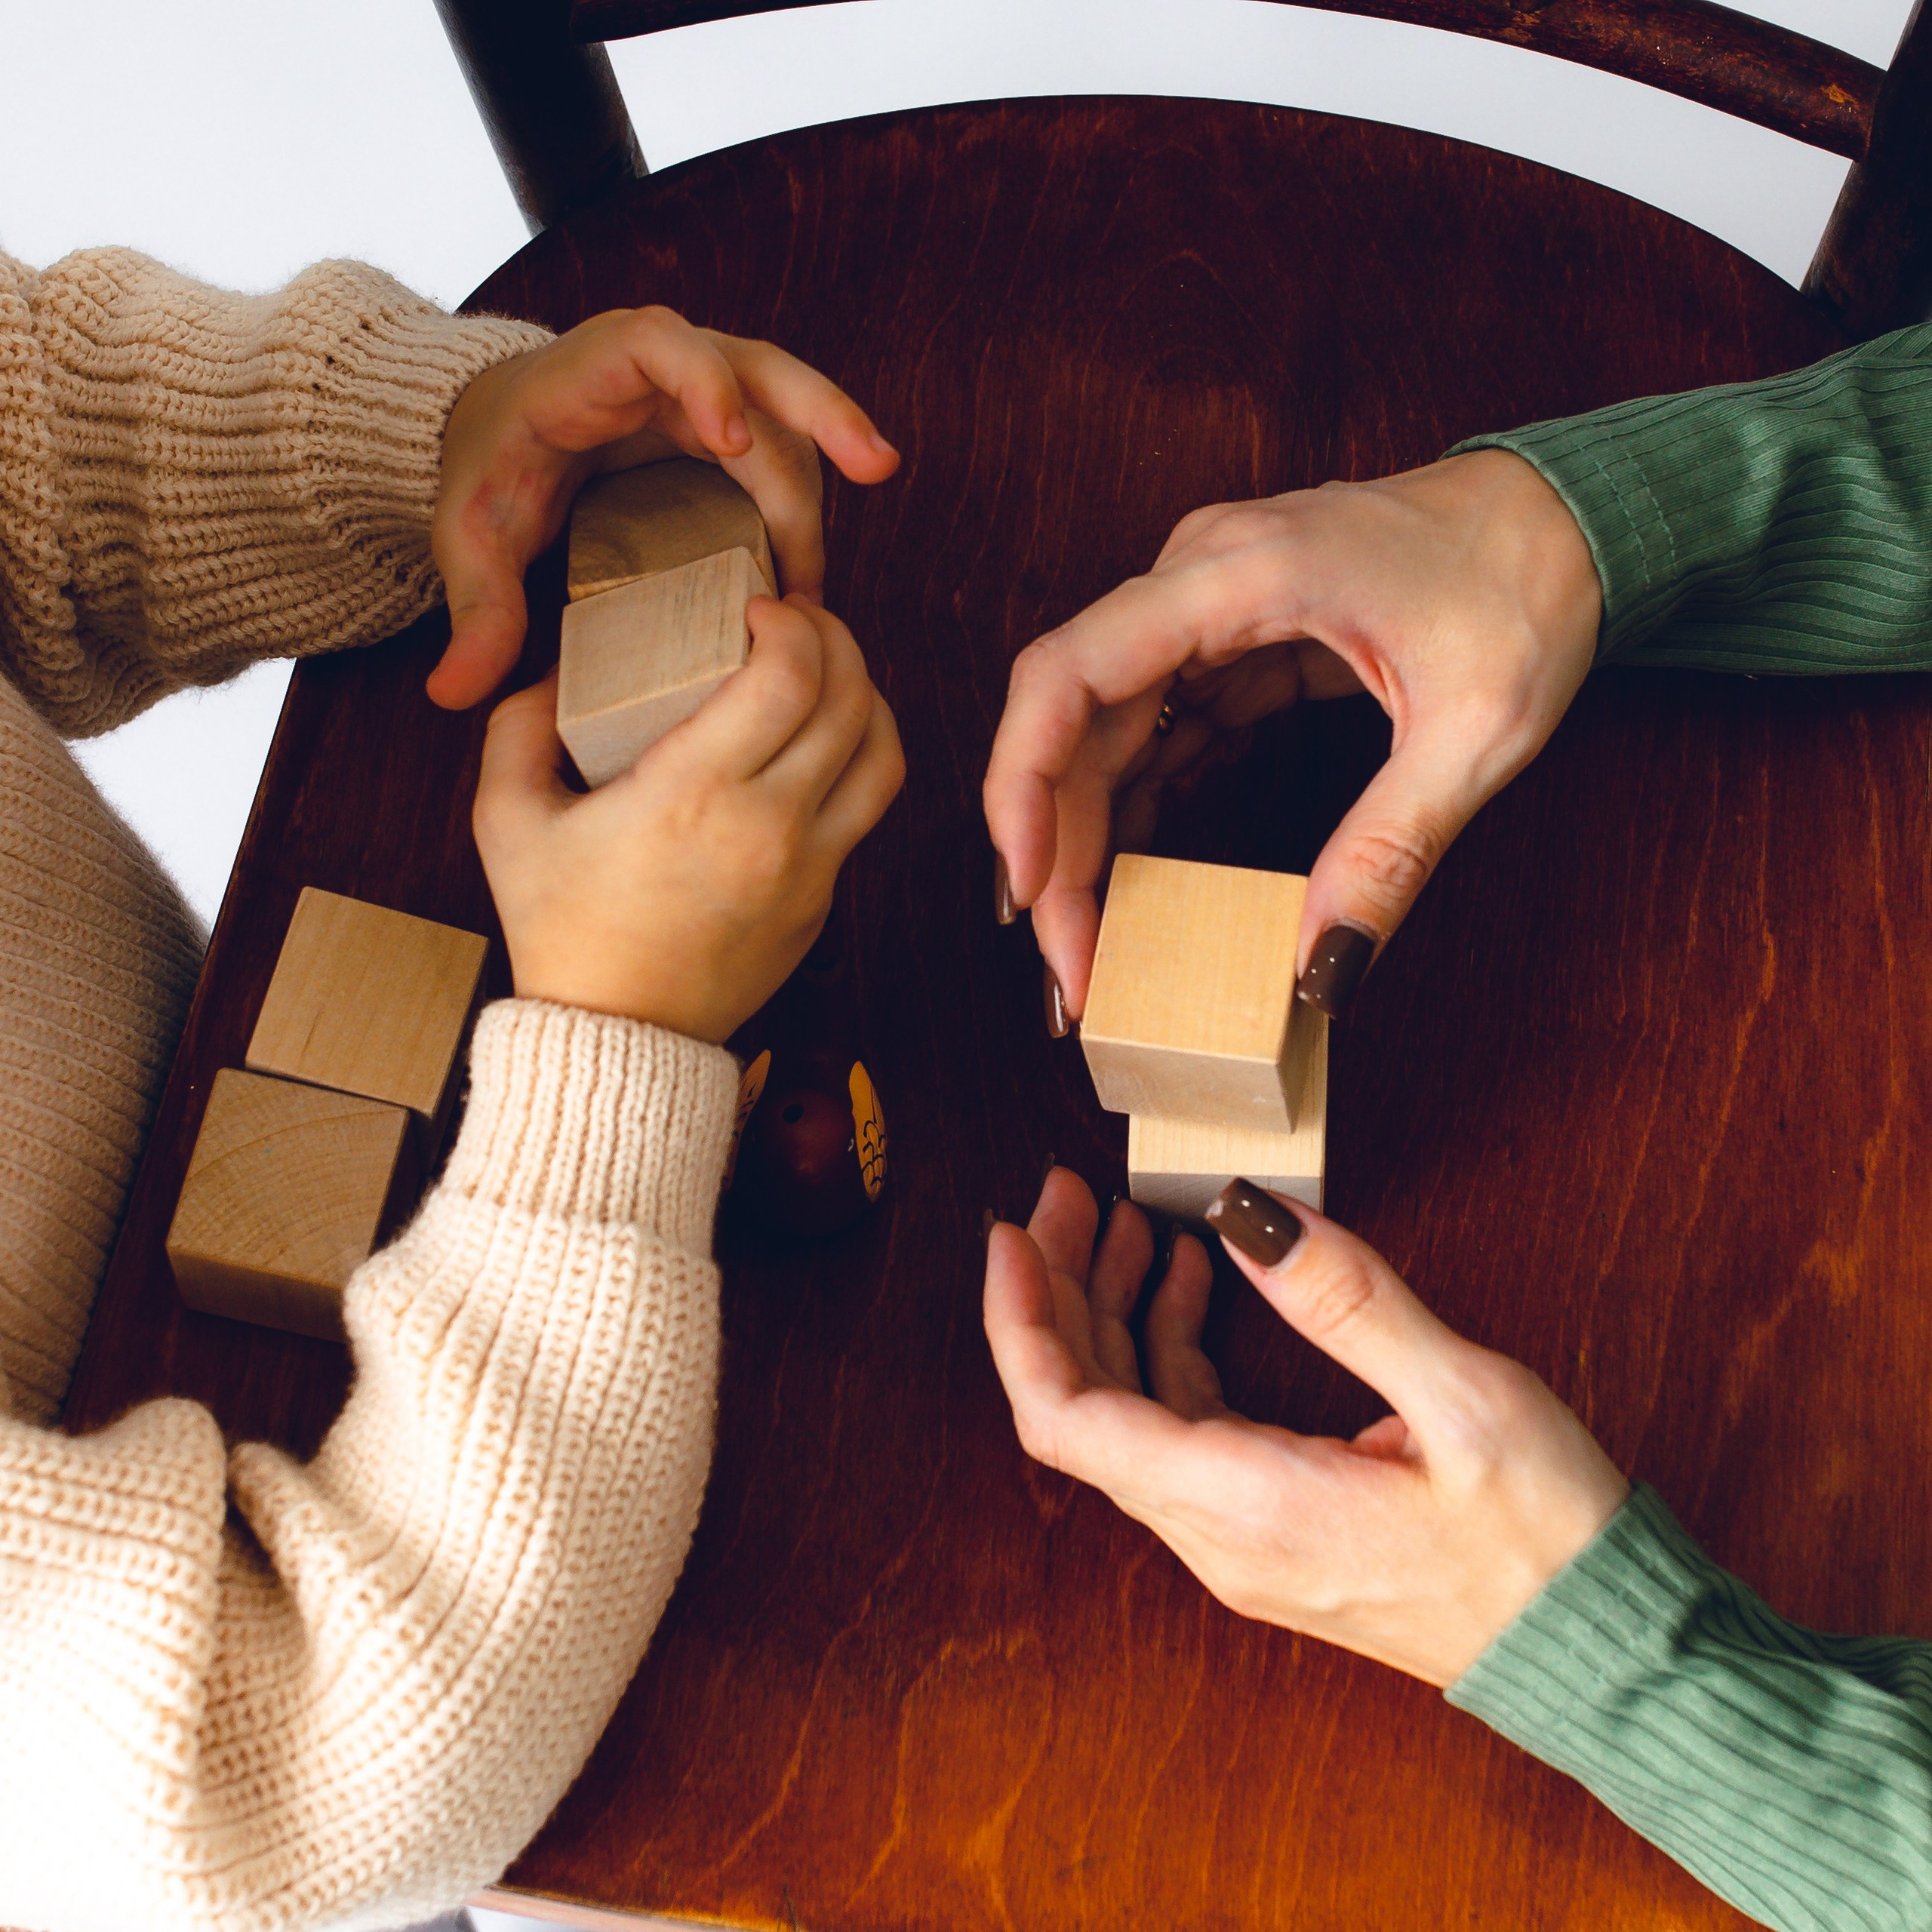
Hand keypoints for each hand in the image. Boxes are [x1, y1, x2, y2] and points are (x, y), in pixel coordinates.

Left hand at [430, 307, 899, 709]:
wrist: (502, 429)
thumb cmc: (493, 467)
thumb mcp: (470, 535)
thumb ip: (472, 607)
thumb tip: (449, 694)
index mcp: (599, 368)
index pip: (662, 344)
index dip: (705, 380)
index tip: (733, 439)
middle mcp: (670, 369)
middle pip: (763, 369)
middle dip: (826, 413)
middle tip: (879, 465)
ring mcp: (711, 395)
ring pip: (790, 419)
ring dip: (829, 476)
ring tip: (835, 565)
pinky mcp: (733, 432)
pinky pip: (786, 458)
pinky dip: (807, 513)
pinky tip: (810, 581)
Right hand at [472, 595, 903, 1040]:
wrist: (616, 1037)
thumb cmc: (559, 929)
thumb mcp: (506, 817)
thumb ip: (520, 723)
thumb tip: (559, 664)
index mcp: (694, 795)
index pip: (789, 678)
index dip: (790, 623)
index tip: (757, 608)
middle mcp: (768, 827)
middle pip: (851, 700)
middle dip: (835, 638)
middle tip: (799, 620)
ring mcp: (809, 868)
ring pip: (884, 755)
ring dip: (867, 696)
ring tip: (826, 673)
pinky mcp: (824, 900)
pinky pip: (868, 810)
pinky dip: (859, 758)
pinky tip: (822, 741)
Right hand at [983, 450, 1600, 1017]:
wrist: (1569, 518)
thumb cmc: (1529, 588)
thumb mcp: (1476, 733)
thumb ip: (1390, 852)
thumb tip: (1322, 972)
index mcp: (1242, 572)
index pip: (1069, 671)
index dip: (1021, 785)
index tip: (1027, 890)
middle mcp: (1200, 576)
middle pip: (1071, 718)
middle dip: (1057, 849)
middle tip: (1075, 969)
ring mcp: (1208, 603)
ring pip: (1102, 731)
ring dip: (1089, 840)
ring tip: (1097, 948)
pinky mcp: (1229, 637)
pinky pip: (1153, 729)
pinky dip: (1138, 810)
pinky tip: (1138, 886)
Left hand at [983, 1171, 1626, 1685]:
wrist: (1600, 1658)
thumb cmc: (1547, 1542)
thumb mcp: (1464, 1400)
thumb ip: (1347, 1301)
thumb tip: (1245, 1214)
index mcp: (1247, 1508)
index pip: (1067, 1419)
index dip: (1019, 1322)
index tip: (1010, 1232)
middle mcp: (1221, 1537)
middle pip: (1083, 1408)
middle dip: (1060, 1292)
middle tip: (1068, 1195)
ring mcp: (1242, 1540)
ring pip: (1128, 1418)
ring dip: (1113, 1315)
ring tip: (1127, 1223)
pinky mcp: (1272, 1529)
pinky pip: (1183, 1433)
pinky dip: (1169, 1349)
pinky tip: (1193, 1282)